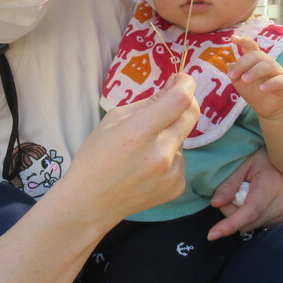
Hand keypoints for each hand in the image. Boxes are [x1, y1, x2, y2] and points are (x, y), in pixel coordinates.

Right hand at [65, 73, 198, 222]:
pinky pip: (180, 157)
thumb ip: (147, 103)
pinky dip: (169, 154)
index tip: (181, 79)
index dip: (186, 83)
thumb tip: (174, 86)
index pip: (179, 100)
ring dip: (171, 132)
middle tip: (170, 102)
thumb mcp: (113, 120)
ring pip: (183, 137)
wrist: (91, 202)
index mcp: (138, 132)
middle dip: (184, 102)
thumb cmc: (96, 157)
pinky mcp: (177, 186)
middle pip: (190, 115)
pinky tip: (148, 165)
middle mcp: (160, 153)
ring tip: (145, 147)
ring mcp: (171, 172)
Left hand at [207, 148, 282, 239]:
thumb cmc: (260, 158)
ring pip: (253, 226)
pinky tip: (254, 208)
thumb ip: (228, 184)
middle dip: (232, 213)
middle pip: (247, 222)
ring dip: (243, 217)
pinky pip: (264, 229)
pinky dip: (253, 220)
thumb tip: (216, 204)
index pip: (249, 211)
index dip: (230, 224)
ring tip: (247, 196)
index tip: (212, 235)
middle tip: (232, 195)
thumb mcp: (241, 165)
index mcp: (270, 185)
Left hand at [227, 35, 282, 119]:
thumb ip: (234, 73)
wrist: (269, 108)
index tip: (233, 38)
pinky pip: (280, 81)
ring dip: (255, 71)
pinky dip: (271, 84)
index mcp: (256, 60)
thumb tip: (229, 66)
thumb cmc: (254, 91)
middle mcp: (267, 63)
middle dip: (243, 64)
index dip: (243, 41)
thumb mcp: (240, 82)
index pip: (251, 46)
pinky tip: (262, 88)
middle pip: (257, 56)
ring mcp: (277, 72)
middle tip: (232, 75)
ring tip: (245, 79)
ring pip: (268, 65)